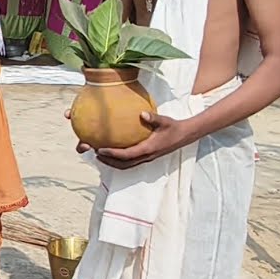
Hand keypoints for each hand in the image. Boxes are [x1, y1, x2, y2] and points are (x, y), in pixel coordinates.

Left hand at [76, 112, 194, 169]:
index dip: (112, 154)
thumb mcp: (164, 121)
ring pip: (126, 165)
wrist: (184, 135)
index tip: (100, 150)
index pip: (126, 155)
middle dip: (109, 161)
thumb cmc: (173, 127)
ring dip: (113, 162)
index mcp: (148, 149)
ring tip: (100, 155)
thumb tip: (142, 113)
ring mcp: (147, 158)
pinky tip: (113, 151)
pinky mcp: (147, 156)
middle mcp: (146, 156)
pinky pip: (130, 161)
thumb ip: (153, 118)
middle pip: (123, 164)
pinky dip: (120, 159)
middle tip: (95, 154)